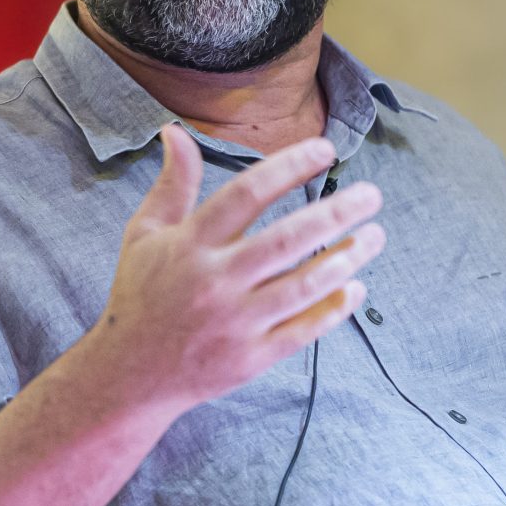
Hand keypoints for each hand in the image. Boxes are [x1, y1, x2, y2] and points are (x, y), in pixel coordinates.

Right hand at [85, 125, 384, 419]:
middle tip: (372, 194)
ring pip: (304, 285)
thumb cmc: (141, 295)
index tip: (325, 150)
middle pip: (286, 240)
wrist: (130, 374)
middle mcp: (214, 281)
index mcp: (189, 245)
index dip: (289, 168)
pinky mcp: (250, 359)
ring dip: (347, 258)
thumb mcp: (145, 234)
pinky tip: (355, 285)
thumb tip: (176, 130)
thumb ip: (172, 185)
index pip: (246, 194)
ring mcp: (235, 323)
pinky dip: (333, 308)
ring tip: (375, 235)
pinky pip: (303, 330)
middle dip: (336, 213)